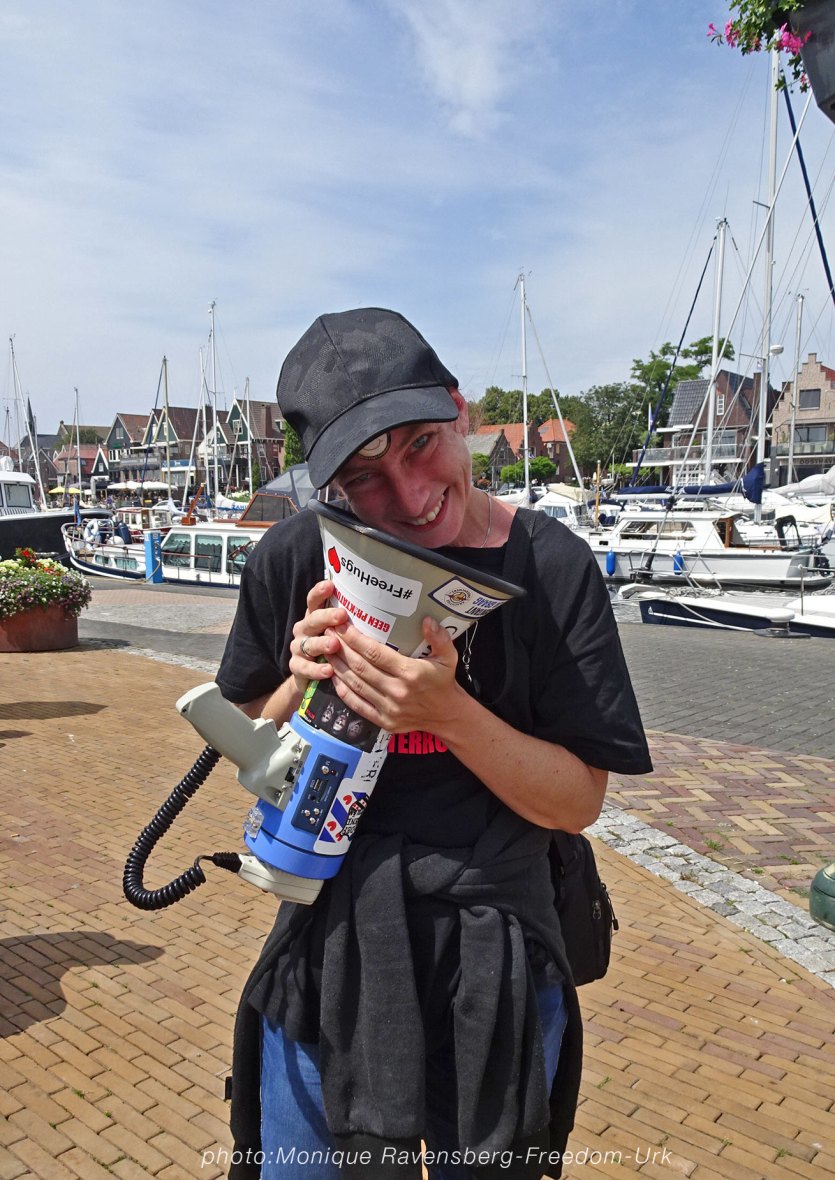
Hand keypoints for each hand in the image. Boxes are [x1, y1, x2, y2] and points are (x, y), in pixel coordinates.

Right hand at [289, 581, 347, 692]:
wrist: (310, 675)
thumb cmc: (330, 648)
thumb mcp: (339, 633)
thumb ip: (348, 623)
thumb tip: (376, 610)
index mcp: (314, 617)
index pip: (314, 601)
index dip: (320, 593)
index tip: (330, 585)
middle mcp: (304, 629)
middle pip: (312, 620)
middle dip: (326, 617)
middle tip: (341, 615)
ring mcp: (298, 648)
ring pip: (308, 643)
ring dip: (321, 643)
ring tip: (335, 645)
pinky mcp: (296, 666)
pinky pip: (304, 668)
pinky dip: (316, 670)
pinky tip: (328, 670)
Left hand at [327, 616, 460, 733]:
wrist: (447, 716)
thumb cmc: (444, 682)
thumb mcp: (449, 657)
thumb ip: (440, 637)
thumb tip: (426, 620)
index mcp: (411, 673)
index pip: (375, 653)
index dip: (355, 639)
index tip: (342, 626)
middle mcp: (397, 691)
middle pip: (360, 667)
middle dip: (341, 648)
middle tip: (328, 633)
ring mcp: (389, 708)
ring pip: (355, 684)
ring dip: (338, 667)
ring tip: (326, 651)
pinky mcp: (384, 721)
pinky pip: (357, 704)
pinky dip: (343, 690)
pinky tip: (334, 676)